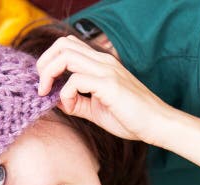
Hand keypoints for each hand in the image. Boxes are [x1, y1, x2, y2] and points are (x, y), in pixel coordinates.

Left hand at [36, 34, 172, 143]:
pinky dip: (66, 94)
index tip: (46, 85)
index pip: (68, 46)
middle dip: (43, 64)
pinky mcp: (109, 84)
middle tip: (42, 87)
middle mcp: (103, 61)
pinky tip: (72, 107)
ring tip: (48, 93)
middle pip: (62, 44)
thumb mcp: (96, 110)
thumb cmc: (131, 118)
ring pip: (65, 55)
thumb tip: (54, 99)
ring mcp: (106, 70)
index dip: (49, 61)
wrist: (157, 124)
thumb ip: (76, 102)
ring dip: (49, 74)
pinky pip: (75, 80)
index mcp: (101, 63)